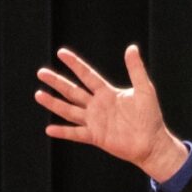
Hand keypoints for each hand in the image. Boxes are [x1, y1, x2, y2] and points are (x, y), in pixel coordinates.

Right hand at [38, 44, 190, 181]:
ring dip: (54, 103)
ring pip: (69, 110)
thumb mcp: (145, 90)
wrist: (153, 143)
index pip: (87, 75)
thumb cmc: (150, 117)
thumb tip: (132, 48)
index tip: (61, 52)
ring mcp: (95, 121)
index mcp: (107, 93)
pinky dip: (63, 132)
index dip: (75, 64)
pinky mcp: (96, 136)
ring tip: (38, 95)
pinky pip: (76, 133)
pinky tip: (49, 129)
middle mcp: (97, 106)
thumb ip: (136, 70)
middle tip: (41, 72)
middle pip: (72, 91)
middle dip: (57, 82)